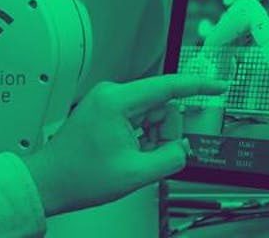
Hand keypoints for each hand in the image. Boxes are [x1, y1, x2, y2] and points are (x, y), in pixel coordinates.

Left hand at [23, 75, 227, 215]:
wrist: (49, 182)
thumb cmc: (78, 176)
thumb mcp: (135, 174)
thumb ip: (170, 159)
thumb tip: (184, 148)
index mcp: (117, 102)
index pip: (169, 87)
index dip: (199, 87)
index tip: (219, 86)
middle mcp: (113, 94)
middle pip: (163, 105)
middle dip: (165, 132)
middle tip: (152, 155)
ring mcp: (109, 101)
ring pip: (153, 114)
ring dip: (154, 137)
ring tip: (135, 157)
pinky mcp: (108, 109)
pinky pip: (141, 118)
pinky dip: (143, 136)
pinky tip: (129, 153)